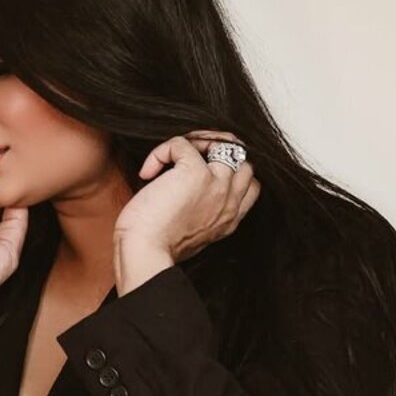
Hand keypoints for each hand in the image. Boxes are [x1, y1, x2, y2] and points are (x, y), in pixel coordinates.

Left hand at [113, 131, 260, 262]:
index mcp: (230, 218)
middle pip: (242, 157)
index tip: (202, 170)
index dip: (229, 168)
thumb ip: (202, 212)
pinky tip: (148, 173)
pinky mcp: (195, 173)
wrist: (145, 253)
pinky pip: (182, 143)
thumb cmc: (157, 247)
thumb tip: (188, 188)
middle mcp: (229, 201)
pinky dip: (161, 152)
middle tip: (186, 157)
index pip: (250, 183)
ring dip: (195, 141)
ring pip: (222, 142)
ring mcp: (217, 186)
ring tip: (171, 158)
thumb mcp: (191, 233)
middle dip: (218, 148)